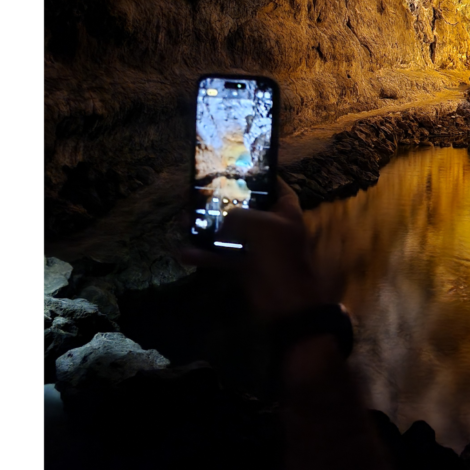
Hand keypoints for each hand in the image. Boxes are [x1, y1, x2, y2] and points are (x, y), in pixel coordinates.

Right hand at [173, 178, 322, 318]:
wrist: (286, 303)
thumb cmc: (279, 256)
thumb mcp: (259, 225)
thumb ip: (236, 213)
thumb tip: (219, 217)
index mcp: (284, 206)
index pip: (268, 180)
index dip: (249, 172)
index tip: (223, 166)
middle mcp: (270, 221)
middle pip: (241, 203)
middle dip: (216, 200)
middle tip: (191, 194)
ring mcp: (256, 243)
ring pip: (227, 229)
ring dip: (205, 226)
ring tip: (182, 221)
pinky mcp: (244, 263)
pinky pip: (221, 254)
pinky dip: (205, 254)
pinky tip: (184, 253)